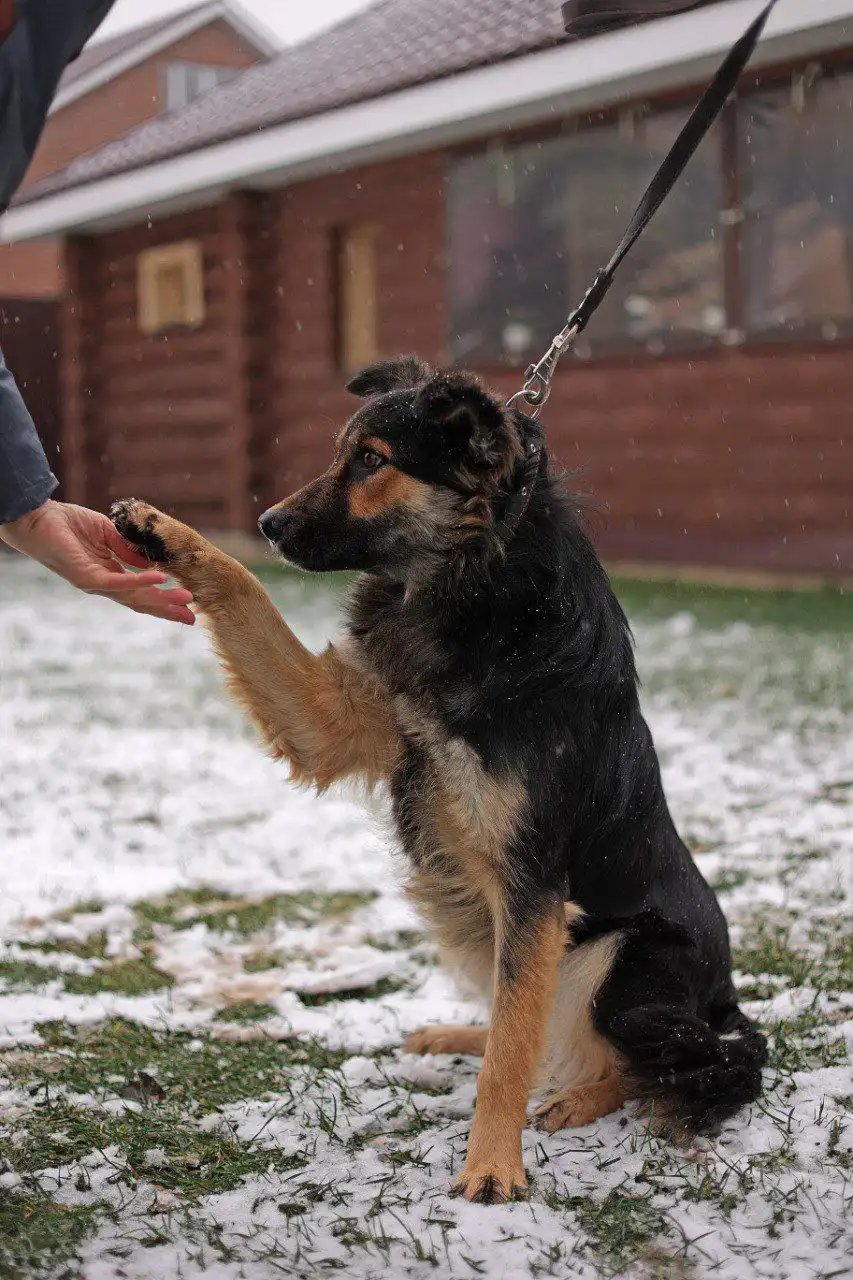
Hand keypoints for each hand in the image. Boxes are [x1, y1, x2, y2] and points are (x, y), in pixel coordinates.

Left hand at [0, 500, 194, 623]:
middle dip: (167, 610)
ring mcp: (95, 583)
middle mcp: (103, 584)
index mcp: (109, 574)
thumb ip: (127, 547)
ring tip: (185, 600)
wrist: (38, 517)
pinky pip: (118, 581)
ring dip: (161, 599)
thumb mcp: (107, 532)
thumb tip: (150, 561)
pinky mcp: (86, 577)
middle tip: (192, 619)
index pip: (139, 592)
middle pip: (140, 602)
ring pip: (133, 597)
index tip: (186, 606)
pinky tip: (159, 579)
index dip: (162, 599)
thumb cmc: (67, 523)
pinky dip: (140, 581)